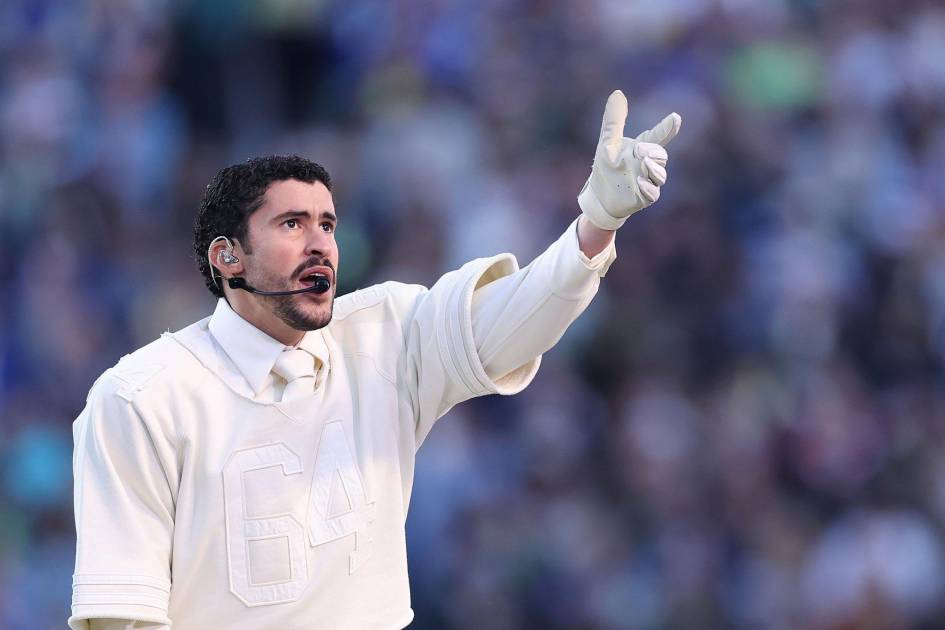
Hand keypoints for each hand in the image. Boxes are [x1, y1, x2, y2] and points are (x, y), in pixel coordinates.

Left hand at [578, 90, 680, 229]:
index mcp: (642, 148)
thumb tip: (618, 93)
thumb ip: (614, 120)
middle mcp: (648, 164)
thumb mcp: (607, 143)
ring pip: (660, 175)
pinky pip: (653, 194)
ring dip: (654, 169)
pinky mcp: (644, 198)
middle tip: (639, 151)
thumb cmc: (606, 167)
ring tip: (644, 163)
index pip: (658, 136)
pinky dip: (648, 188)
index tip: (675, 117)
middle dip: (653, 152)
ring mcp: (648, 181)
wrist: (599, 196)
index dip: (667, 127)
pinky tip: (640, 183)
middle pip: (661, 155)